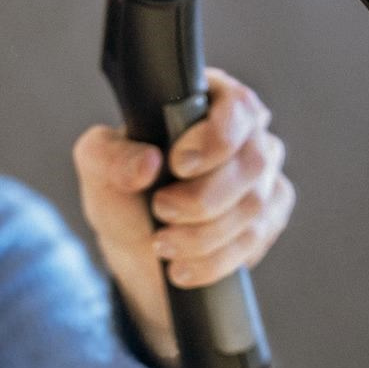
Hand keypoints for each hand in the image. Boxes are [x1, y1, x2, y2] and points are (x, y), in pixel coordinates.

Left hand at [74, 68, 295, 367]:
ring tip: (163, 245)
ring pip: (254, 205)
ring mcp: (264, 174)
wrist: (139, 250)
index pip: (238, 106)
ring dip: (203, 234)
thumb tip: (148, 162)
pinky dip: (215, 259)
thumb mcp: (98, 168)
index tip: (177, 165)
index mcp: (210, 100)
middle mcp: (247, 132)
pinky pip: (255, 238)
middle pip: (252, 162)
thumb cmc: (125, 193)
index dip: (214, 139)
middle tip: (162, 211)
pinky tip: (184, 267)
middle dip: (202, 198)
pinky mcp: (270, 215)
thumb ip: (109, 156)